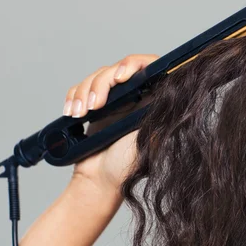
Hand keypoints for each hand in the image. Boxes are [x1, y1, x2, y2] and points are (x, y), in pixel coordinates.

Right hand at [62, 54, 159, 193]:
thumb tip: (174, 90)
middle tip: (95, 107)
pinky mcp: (95, 105)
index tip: (121, 77)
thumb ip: (158, 115)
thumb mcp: (148, 139)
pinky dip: (73, 97)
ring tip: (80, 114)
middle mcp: (135, 97)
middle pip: (118, 69)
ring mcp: (115, 100)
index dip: (135, 64)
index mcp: (152, 102)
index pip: (150, 67)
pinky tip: (72, 112)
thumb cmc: (126, 165)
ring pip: (97, 77)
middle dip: (101, 84)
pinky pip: (81, 88)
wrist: (99, 181)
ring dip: (84, 93)